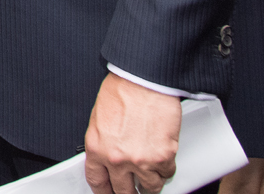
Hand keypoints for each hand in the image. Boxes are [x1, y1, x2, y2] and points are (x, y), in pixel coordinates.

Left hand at [83, 73, 180, 193]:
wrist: (144, 81)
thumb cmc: (122, 92)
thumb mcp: (99, 120)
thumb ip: (104, 144)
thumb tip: (109, 159)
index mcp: (96, 148)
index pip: (97, 181)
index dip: (104, 192)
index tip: (110, 193)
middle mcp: (117, 159)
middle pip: (123, 191)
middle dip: (129, 191)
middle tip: (134, 188)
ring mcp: (140, 161)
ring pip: (149, 187)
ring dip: (151, 182)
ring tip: (151, 172)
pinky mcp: (162, 158)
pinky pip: (167, 173)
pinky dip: (166, 168)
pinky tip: (163, 157)